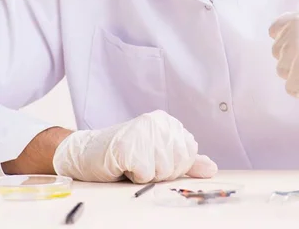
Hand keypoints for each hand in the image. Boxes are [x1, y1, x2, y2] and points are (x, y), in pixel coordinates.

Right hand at [53, 110, 216, 182]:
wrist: (87, 152)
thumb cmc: (125, 154)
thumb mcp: (159, 154)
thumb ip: (186, 160)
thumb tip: (211, 168)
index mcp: (168, 122)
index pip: (189, 154)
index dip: (173, 166)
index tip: (155, 160)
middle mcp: (159, 122)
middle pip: (178, 164)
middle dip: (160, 172)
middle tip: (142, 163)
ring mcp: (143, 132)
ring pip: (163, 171)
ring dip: (146, 175)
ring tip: (132, 163)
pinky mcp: (128, 146)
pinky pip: (145, 175)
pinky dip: (134, 177)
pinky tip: (124, 166)